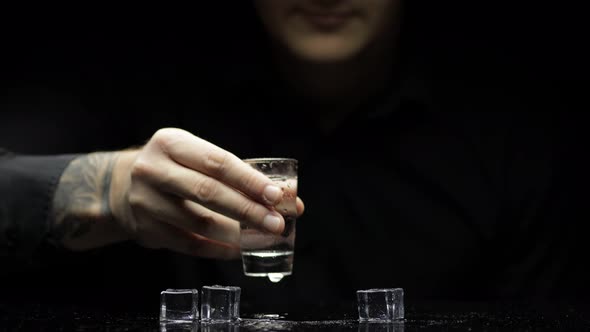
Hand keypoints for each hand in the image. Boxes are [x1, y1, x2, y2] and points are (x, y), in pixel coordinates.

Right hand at [110, 128, 304, 258]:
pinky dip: (219, 249)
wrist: (123, 186)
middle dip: (247, 210)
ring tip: (264, 238)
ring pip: (199, 223)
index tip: (277, 195)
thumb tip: (291, 199)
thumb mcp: (199, 158)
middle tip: (276, 223)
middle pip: (207, 192)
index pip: (216, 162)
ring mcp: (145, 201)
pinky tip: (239, 249)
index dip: (249, 180)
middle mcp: (152, 169)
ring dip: (237, 234)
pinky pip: (190, 245)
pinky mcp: (145, 230)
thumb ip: (241, 176)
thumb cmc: (177, 168)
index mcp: (171, 143)